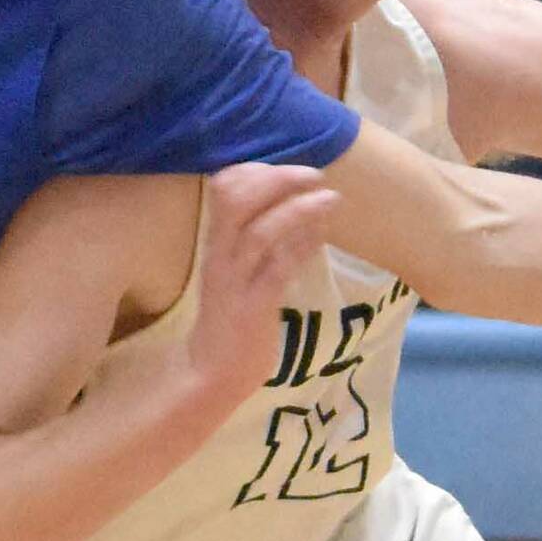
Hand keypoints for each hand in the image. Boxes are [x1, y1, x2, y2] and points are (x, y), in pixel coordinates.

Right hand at [184, 164, 336, 404]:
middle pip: (236, 199)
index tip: (287, 166)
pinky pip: (277, 270)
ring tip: (330, 197)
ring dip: (297, 209)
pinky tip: (322, 234)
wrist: (211, 374)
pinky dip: (302, 248)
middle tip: (313, 174)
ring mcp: (234, 282)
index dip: (255, 168)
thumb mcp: (242, 272)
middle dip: (277, 178)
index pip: (223, 187)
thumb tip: (303, 212)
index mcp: (216, 243)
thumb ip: (265, 242)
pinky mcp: (251, 309)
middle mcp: (220, 256)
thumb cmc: (231, 319)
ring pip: (259, 232)